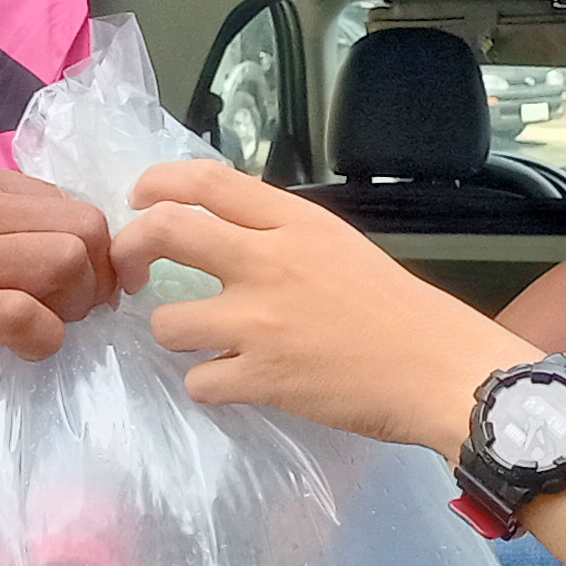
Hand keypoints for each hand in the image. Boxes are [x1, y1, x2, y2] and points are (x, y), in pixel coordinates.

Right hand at [0, 160, 115, 385]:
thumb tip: (56, 246)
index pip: (67, 200)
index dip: (92, 246)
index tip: (84, 280)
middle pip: (82, 227)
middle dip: (99, 273)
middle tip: (79, 307)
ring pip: (65, 262)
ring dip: (76, 304)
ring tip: (51, 325)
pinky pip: (28, 317)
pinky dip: (45, 338)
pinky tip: (25, 348)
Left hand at [109, 160, 524, 451]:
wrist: (439, 369)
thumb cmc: (397, 308)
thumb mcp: (338, 245)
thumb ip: (281, 235)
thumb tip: (224, 234)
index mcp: (294, 223)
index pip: (207, 180)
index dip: (158, 182)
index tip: (140, 199)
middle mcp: (267, 262)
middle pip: (165, 231)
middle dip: (129, 249)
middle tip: (127, 272)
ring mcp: (259, 323)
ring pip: (167, 320)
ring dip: (174, 332)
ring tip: (202, 342)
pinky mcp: (261, 378)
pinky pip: (197, 381)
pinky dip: (208, 385)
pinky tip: (234, 382)